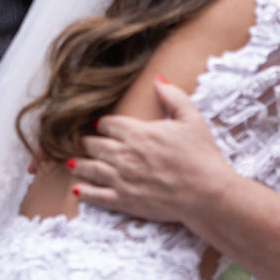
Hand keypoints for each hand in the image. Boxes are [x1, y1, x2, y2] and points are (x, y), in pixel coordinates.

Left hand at [71, 77, 232, 223]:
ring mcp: (123, 179)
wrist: (207, 193)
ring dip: (80, 165)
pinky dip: (85, 192)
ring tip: (72, 163)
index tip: (99, 125)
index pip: (109, 124)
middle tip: (80, 142)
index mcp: (138, 133)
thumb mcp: (191, 118)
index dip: (103, 124)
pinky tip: (77, 190)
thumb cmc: (201, 155)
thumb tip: (158, 78)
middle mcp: (125, 155)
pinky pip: (98, 196)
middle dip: (87, 143)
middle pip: (96, 146)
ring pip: (92, 169)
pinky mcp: (126, 201)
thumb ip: (172, 96)